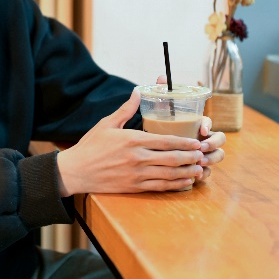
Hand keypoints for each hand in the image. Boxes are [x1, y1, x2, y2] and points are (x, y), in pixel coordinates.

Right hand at [56, 89, 206, 195]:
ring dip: (186, 172)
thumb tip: (138, 92)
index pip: (165, 140)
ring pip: (168, 174)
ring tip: (199, 169)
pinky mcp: (133, 187)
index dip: (184, 142)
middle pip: (171, 158)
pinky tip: (184, 182)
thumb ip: (126, 109)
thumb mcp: (106, 124)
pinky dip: (174, 185)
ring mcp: (136, 174)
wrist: (76, 171)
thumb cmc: (90, 146)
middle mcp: (137, 157)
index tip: (196, 142)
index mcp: (132, 139)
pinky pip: (159, 187)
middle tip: (203, 154)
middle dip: (190, 157)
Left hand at [156, 74, 225, 182]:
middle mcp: (202, 138)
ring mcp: (202, 153)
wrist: (150, 150)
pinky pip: (207, 172)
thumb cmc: (156, 128)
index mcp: (195, 124)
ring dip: (211, 159)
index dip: (207, 124)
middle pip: (219, 139)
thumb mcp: (156, 114)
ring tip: (200, 162)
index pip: (207, 122)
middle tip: (200, 148)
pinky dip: (205, 174)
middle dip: (213, 144)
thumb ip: (160, 96)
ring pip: (216, 156)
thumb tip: (160, 78)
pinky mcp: (197, 168)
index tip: (200, 130)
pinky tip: (196, 175)